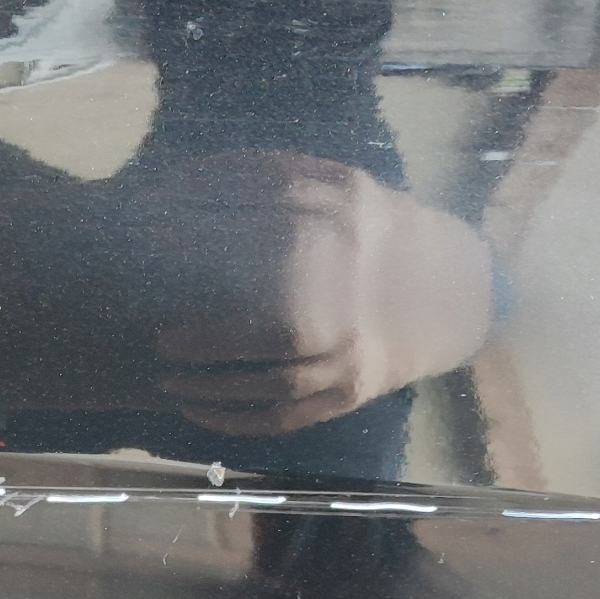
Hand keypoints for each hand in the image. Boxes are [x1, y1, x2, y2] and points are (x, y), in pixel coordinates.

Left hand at [127, 152, 495, 434]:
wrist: (450, 290)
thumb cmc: (368, 232)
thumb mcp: (334, 187)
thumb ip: (265, 179)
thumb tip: (170, 190)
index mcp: (343, 216)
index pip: (260, 246)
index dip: (196, 253)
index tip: (148, 266)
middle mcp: (355, 284)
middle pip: (275, 319)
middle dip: (207, 332)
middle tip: (159, 333)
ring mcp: (356, 347)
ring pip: (274, 379)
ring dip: (208, 384)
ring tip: (164, 376)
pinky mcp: (353, 392)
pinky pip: (286, 415)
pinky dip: (234, 419)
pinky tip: (192, 410)